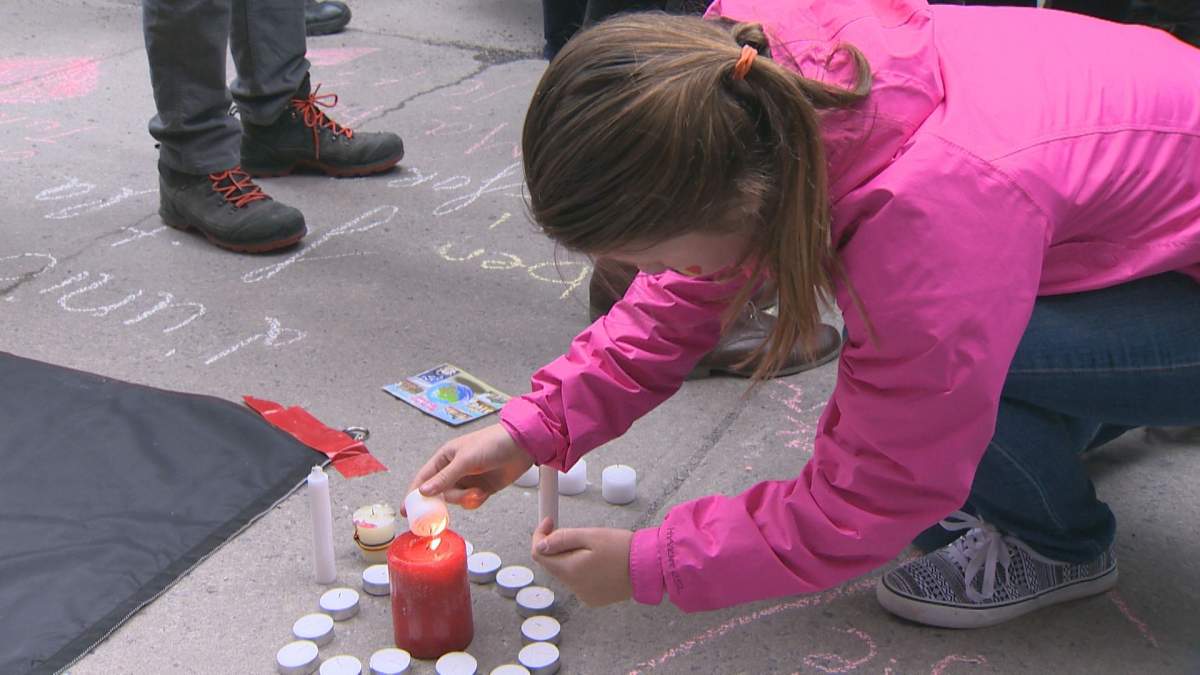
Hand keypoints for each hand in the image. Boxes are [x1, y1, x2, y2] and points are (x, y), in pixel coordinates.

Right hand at [406, 423, 531, 510]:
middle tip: (464, 496)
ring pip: (456, 500)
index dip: (414, 494)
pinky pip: (471, 502)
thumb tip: (423, 492)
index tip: (406, 511)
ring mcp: (468, 480)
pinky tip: (484, 494)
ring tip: (478, 492)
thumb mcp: (465, 460)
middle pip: (441, 493)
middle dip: (451, 499)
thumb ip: (444, 478)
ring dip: (466, 499)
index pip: (423, 478)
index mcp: (445, 458)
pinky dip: (476, 501)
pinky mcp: (482, 488)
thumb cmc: (491, 444)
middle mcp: (454, 470)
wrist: (522, 446)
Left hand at [531, 517, 632, 606]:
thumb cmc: (623, 549)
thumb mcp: (591, 536)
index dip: (540, 535)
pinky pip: (579, 581)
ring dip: (571, 558)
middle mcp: (573, 587)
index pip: (538, 554)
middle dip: (558, 546)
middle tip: (576, 533)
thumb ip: (563, 539)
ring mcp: (584, 595)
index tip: (549, 521)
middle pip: (553, 563)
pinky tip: (600, 562)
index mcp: (570, 570)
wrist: (649, 568)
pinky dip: (583, 570)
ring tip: (594, 548)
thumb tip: (540, 544)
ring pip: (566, 572)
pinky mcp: (594, 599)